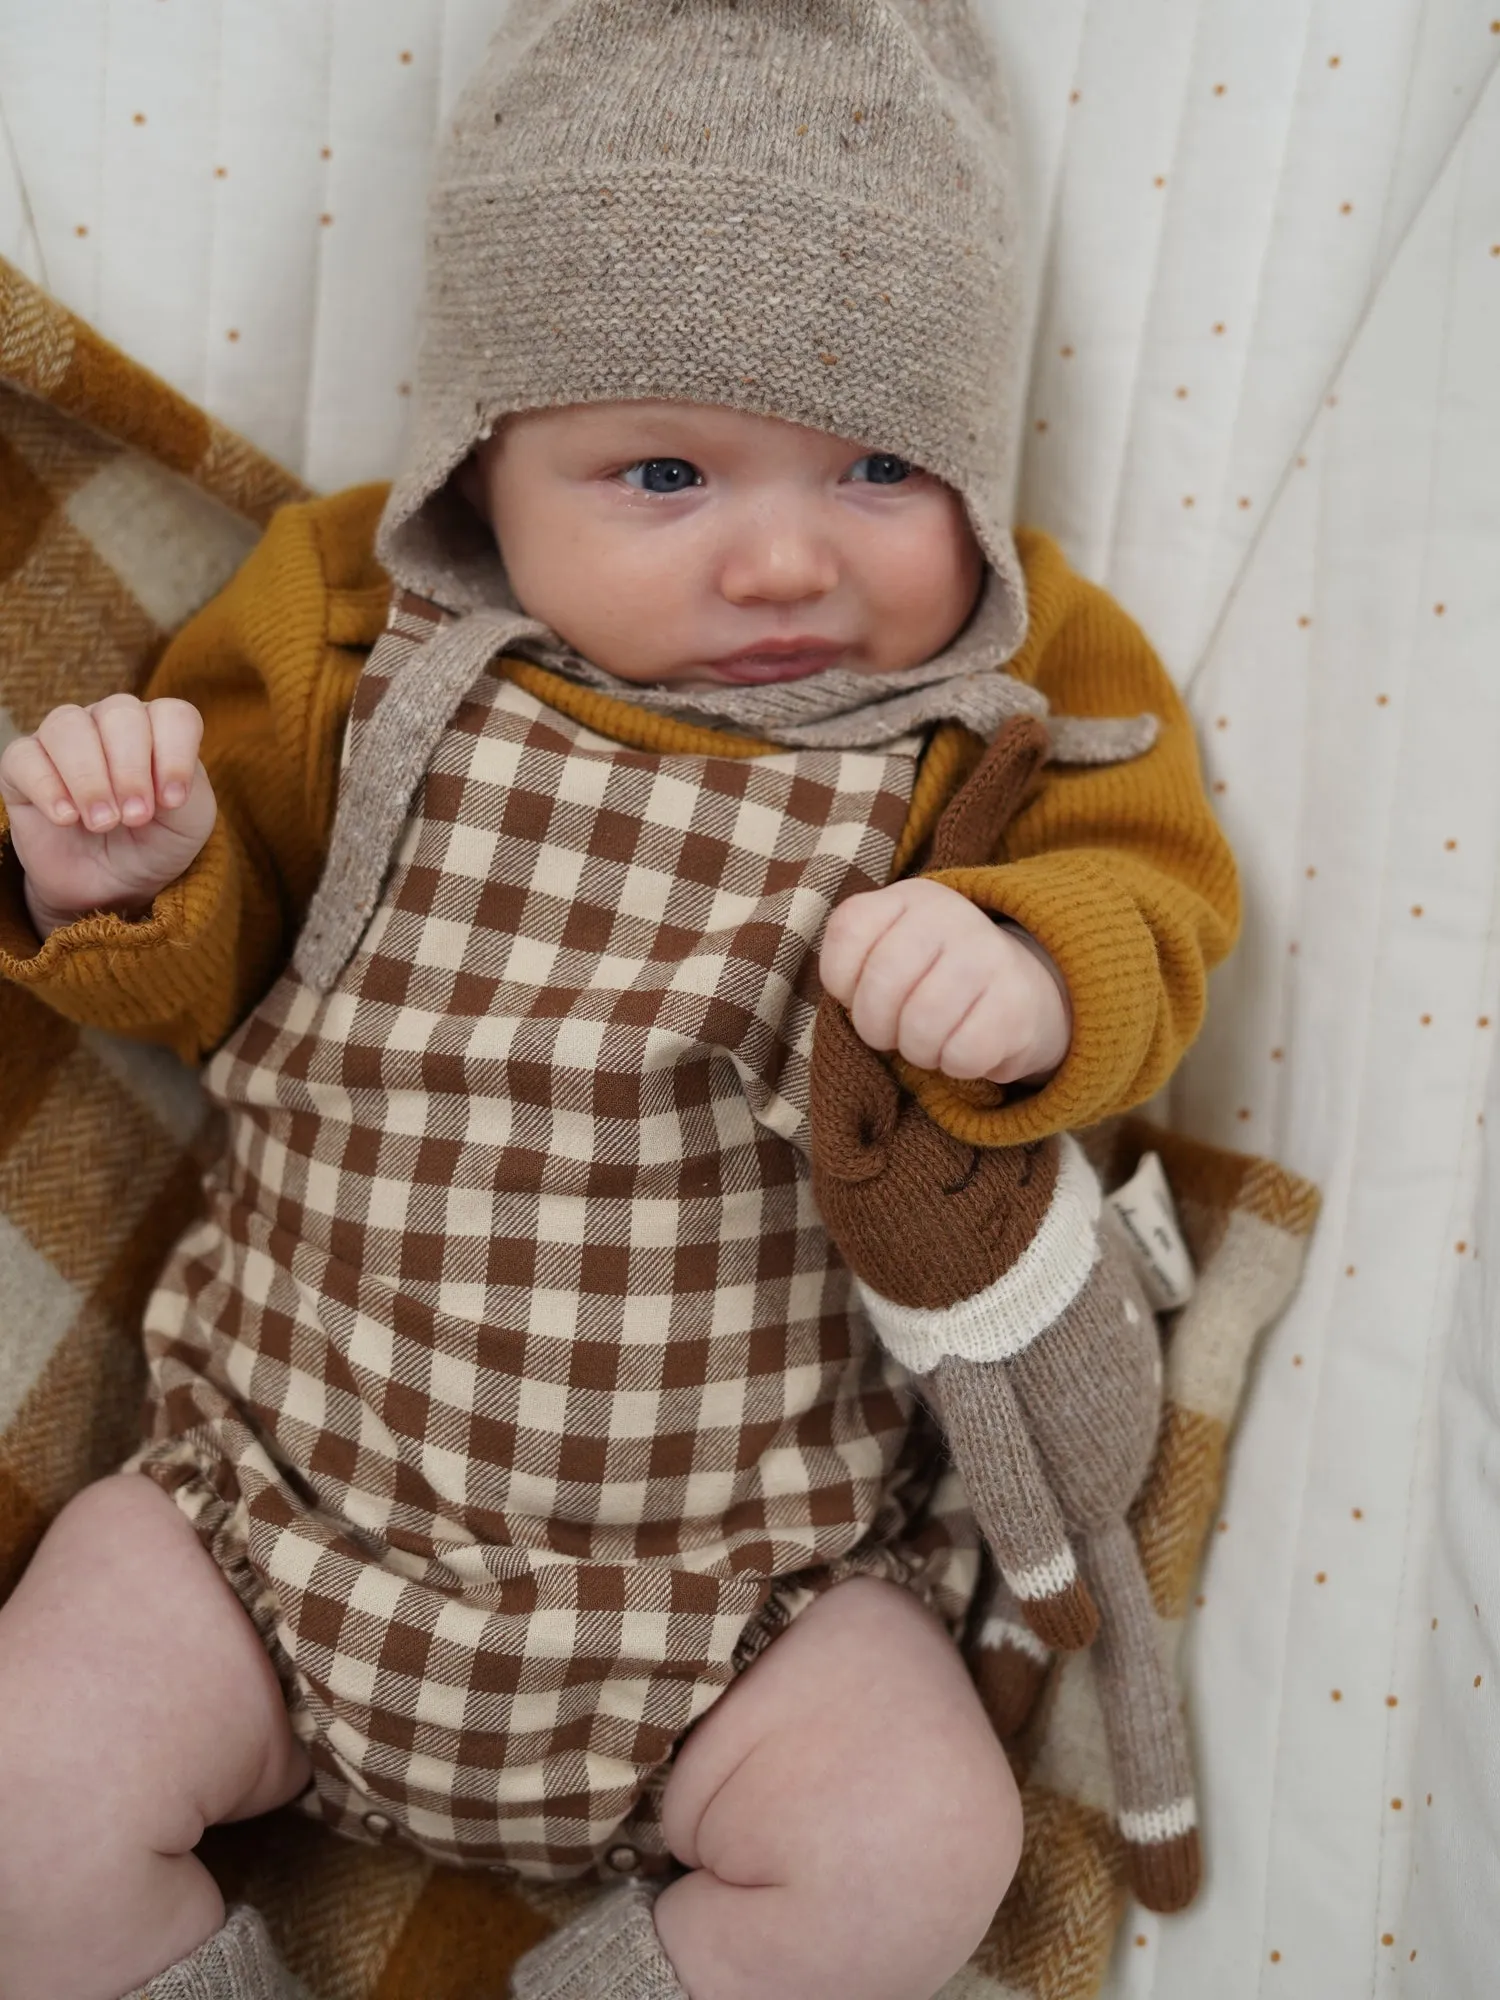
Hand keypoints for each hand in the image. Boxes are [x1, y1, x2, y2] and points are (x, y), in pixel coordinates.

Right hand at [0, 695, 215, 938]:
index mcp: (159, 730)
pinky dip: (47, 787)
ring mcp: (64, 739)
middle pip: (120, 713)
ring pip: (68, 726)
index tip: (173, 802)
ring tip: (102, 823)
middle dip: (131, 770)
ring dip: (89, 777)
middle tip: (136, 818)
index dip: (176, 755)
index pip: (173, 715)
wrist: (110, 884)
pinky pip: (25, 756)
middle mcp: (110, 723)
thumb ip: (186, 793)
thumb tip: (156, 783)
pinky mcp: (22, 766)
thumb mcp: (188, 824)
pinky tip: (66, 818)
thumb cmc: (155, 843)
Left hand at [819, 877, 1070, 1083]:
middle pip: (881, 985)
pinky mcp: (1018, 1003)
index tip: (858, 993)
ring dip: (918, 1051)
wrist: (1026, 989)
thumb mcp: (894, 946)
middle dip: (875, 1027)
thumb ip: (858, 958)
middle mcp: (952, 916)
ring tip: (931, 1042)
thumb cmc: (938, 976)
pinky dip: (955, 1065)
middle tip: (893, 1033)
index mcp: (911, 897)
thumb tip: (849, 998)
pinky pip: (962, 1053)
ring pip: (921, 1026)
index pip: (848, 931)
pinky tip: (965, 1048)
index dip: (841, 981)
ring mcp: (989, 956)